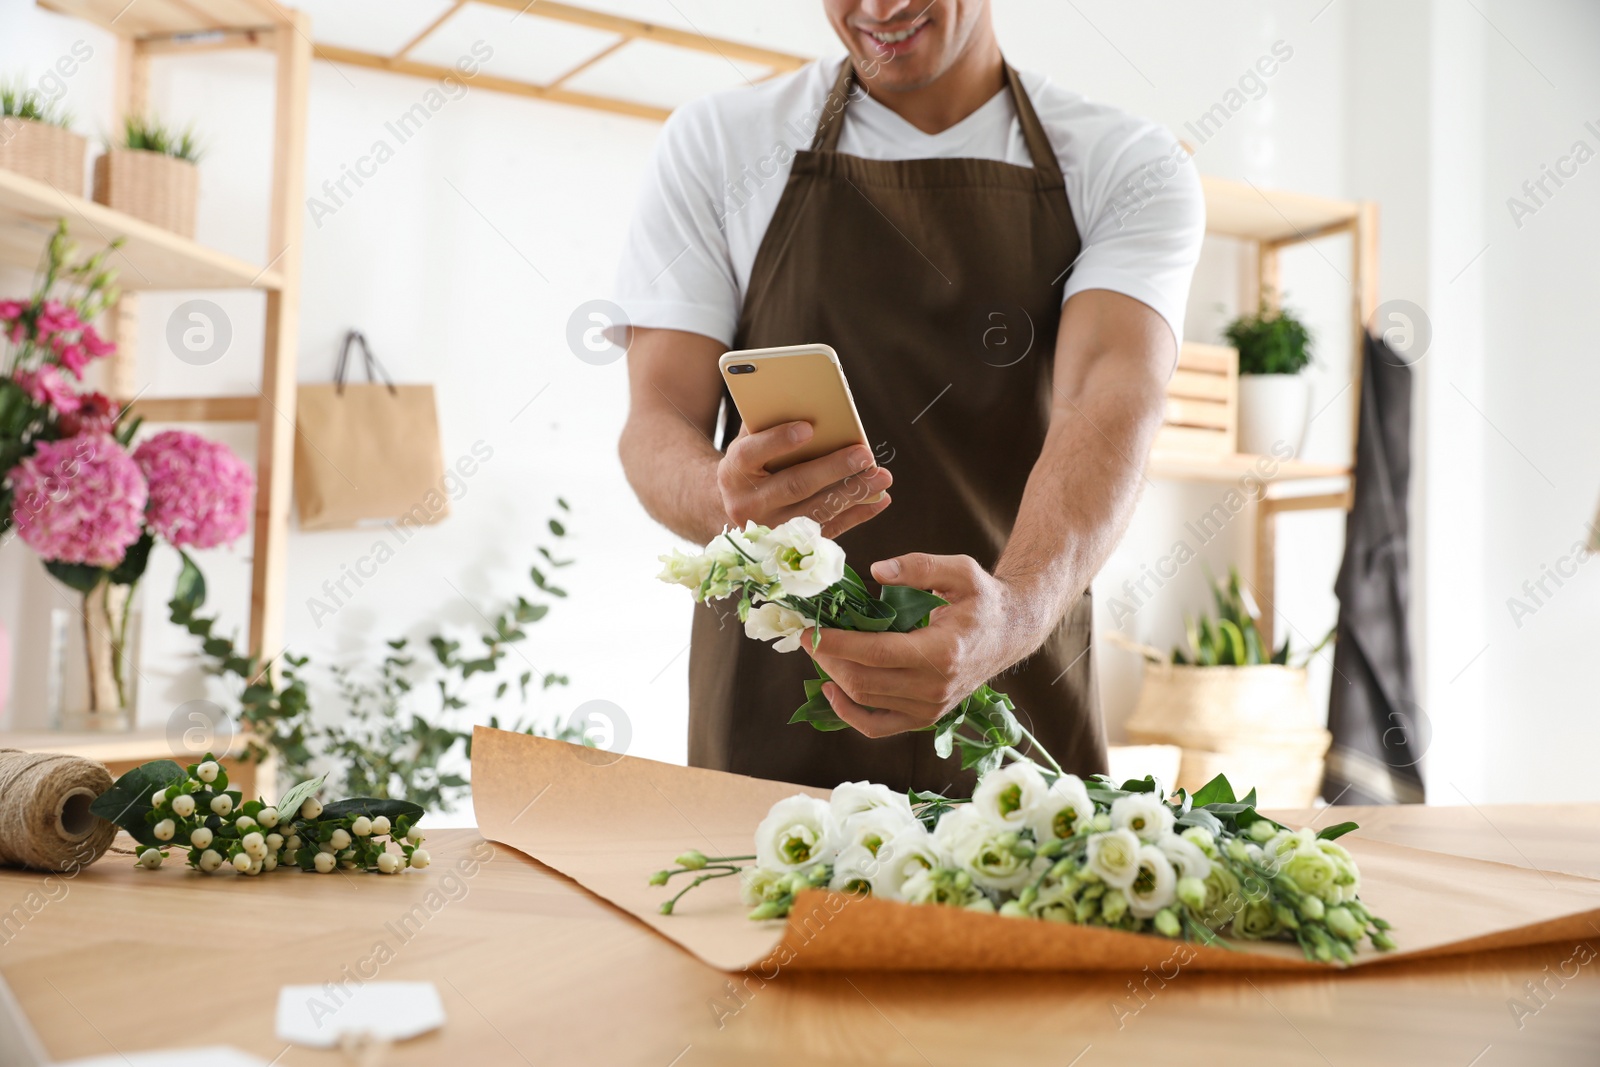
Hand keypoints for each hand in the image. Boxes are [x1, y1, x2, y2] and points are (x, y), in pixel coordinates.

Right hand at [718, 421, 891, 537]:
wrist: (730, 511)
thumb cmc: (750, 466)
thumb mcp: (747, 444)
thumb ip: (767, 424)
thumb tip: (806, 400)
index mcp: (733, 472)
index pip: (751, 453)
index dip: (778, 440)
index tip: (808, 427)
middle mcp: (748, 504)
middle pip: (794, 485)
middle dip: (833, 469)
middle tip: (864, 454)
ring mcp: (770, 529)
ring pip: (816, 511)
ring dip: (853, 493)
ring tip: (881, 476)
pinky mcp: (791, 545)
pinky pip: (829, 531)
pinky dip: (857, 515)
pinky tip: (879, 499)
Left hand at [802, 553, 1042, 737]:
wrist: (1010, 633)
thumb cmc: (983, 599)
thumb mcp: (960, 570)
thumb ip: (919, 566)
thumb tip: (876, 571)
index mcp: (942, 652)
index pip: (874, 653)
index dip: (835, 643)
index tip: (809, 630)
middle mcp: (935, 687)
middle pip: (862, 681)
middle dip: (827, 659)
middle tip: (809, 636)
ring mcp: (930, 708)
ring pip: (865, 702)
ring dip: (834, 678)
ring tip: (821, 652)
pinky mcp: (925, 718)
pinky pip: (877, 727)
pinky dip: (849, 713)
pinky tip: (833, 689)